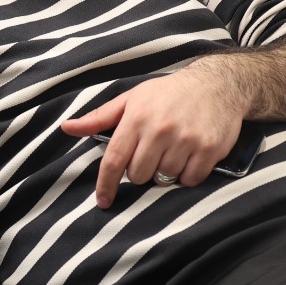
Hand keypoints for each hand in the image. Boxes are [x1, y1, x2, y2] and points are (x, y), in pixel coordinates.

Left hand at [61, 66, 246, 204]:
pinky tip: (188, 157)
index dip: (105, 185)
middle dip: (140, 172)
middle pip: (138, 175)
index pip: (113, 160)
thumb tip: (67, 128)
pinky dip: (187, 175)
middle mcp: (160, 129)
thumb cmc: (168, 92)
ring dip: (165, 172)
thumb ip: (99, 117)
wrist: (218, 83)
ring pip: (164, 179)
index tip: (103, 201)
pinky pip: (190, 180)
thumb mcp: (131, 98)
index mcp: (136, 117)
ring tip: (171, 152)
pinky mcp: (209, 149)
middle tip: (150, 155)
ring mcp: (186, 140)